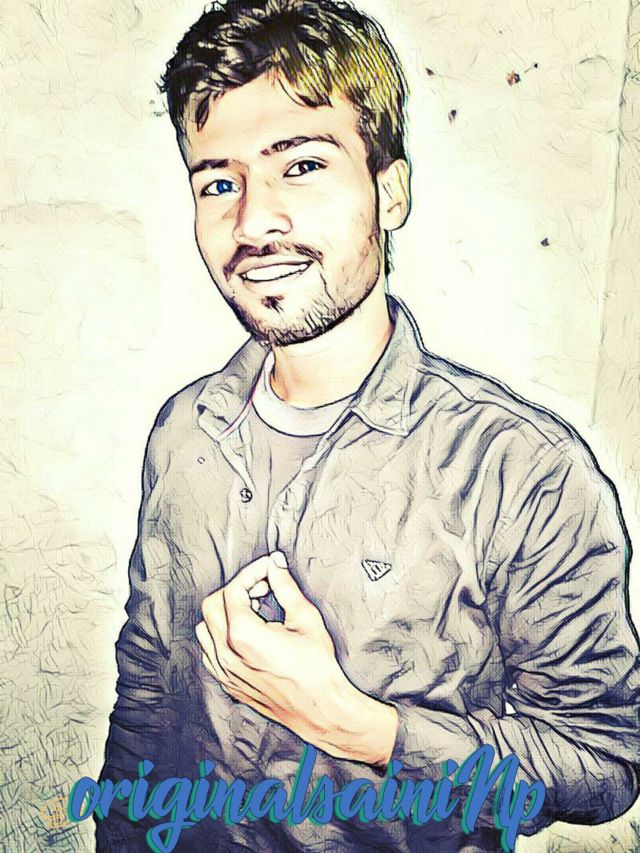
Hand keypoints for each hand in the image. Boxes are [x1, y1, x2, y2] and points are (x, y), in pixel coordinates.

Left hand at [196, 552, 397, 766]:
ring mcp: (225, 671)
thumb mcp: (305, 619)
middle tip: (264, 589)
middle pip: (213, 605)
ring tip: (255, 610)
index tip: (268, 568)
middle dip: (237, 589)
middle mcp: (227, 654)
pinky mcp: (228, 682)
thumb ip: (285, 588)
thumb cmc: (317, 668)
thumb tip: (275, 565)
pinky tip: (246, 634)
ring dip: (225, 612)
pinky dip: (221, 635)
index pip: (234, 590)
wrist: (320, 710)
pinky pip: (210, 651)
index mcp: (244, 636)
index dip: (252, 573)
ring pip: (205, 628)